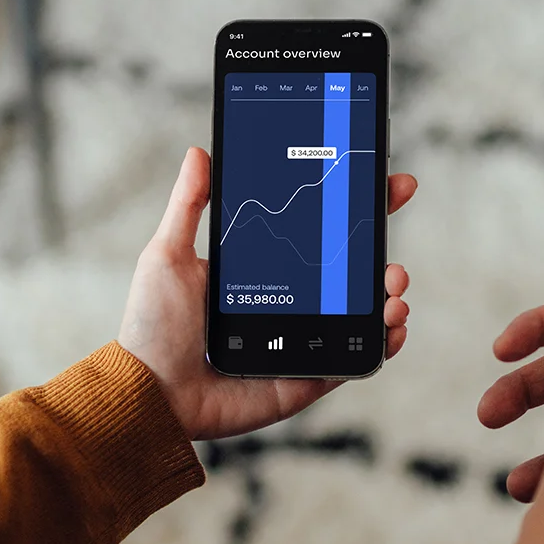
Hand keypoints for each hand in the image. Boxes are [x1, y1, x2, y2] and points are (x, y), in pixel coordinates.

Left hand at [119, 148, 416, 440]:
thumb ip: (188, 205)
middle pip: (349, 272)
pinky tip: (392, 327)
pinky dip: (382, 343)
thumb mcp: (169, 255)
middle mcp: (289, 302)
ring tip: (393, 285)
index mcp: (263, 269)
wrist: (150, 392)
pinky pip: (355, 360)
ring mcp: (302, 340)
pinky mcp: (307, 377)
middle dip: (381, 248)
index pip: (317, 232)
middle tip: (393, 232)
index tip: (385, 182)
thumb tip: (200, 151)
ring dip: (389, 295)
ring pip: (361, 314)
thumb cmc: (153, 326)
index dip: (354, 209)